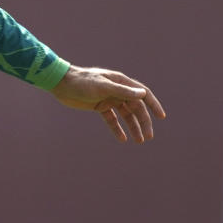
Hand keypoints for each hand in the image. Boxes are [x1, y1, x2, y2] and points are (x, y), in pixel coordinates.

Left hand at [50, 65, 165, 142]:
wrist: (61, 84)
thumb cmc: (82, 81)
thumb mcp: (102, 86)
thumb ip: (122, 91)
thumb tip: (142, 95)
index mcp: (121, 82)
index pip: (143, 94)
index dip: (153, 105)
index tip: (161, 117)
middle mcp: (117, 90)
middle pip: (135, 108)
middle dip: (143, 122)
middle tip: (148, 137)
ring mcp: (108, 98)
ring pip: (125, 115)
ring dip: (133, 127)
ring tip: (139, 141)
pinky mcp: (99, 106)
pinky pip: (112, 119)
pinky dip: (117, 129)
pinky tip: (122, 139)